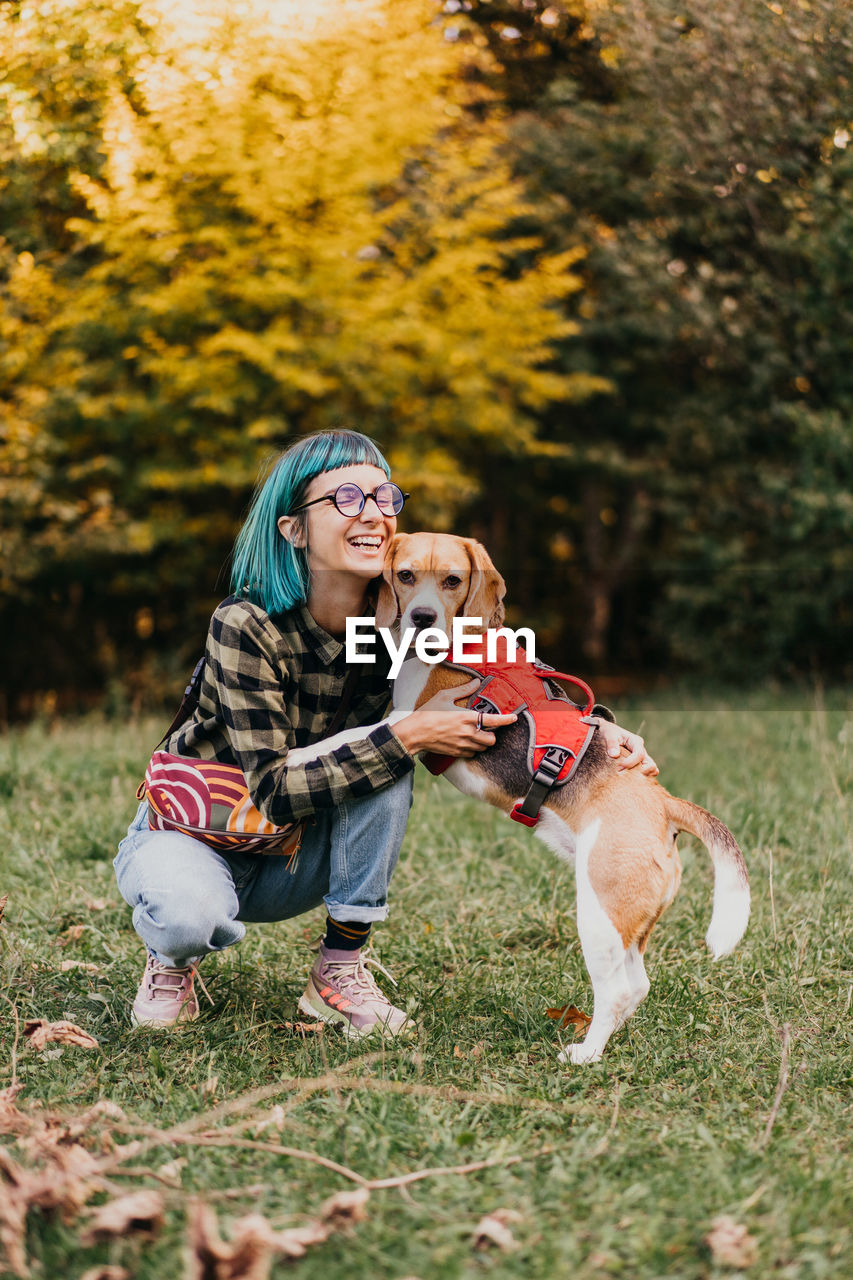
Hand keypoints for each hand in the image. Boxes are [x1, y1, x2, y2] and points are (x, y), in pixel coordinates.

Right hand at [395, 678, 516, 757]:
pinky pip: (472, 754)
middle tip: (487, 728)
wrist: (414, 733)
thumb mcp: (444, 696)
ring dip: (483, 742)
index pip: (494, 721)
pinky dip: (473, 749)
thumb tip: (476, 682)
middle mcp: (468, 733)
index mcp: (467, 717)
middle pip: (492, 739)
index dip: (507, 720)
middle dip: (492, 735)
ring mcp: (462, 744)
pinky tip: (467, 742)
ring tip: (477, 734)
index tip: (514, 718)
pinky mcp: (456, 753)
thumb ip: (463, 690)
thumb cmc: (428, 713)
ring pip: (483, 748)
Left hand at [593, 719, 658, 775]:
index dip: (630, 763)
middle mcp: (641, 751)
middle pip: (651, 765)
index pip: (639, 754)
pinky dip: (640, 779)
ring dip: (642, 777)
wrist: (608, 734)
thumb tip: (614, 755)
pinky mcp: (638, 765)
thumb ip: (611, 744)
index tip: (619, 768)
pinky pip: (646, 774)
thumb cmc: (609, 733)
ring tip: (628, 779)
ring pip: (651, 770)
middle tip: (626, 776)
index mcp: (635, 742)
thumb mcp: (609, 735)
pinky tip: (628, 781)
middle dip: (641, 772)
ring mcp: (641, 759)